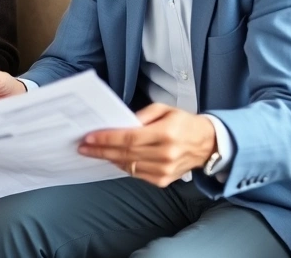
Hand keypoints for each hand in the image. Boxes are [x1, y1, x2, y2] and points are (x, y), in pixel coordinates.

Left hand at [79, 103, 216, 186]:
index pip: (129, 138)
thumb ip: (142, 115)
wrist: (207, 144)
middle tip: (83, 146)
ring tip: (94, 151)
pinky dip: (123, 166)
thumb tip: (121, 124)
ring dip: (109, 158)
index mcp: (166, 133)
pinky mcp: (163, 181)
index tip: (89, 137)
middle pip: (125, 154)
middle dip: (101, 150)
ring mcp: (165, 170)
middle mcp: (165, 154)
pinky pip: (136, 174)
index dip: (107, 139)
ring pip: (128, 166)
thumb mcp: (164, 109)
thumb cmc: (183, 123)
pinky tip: (113, 158)